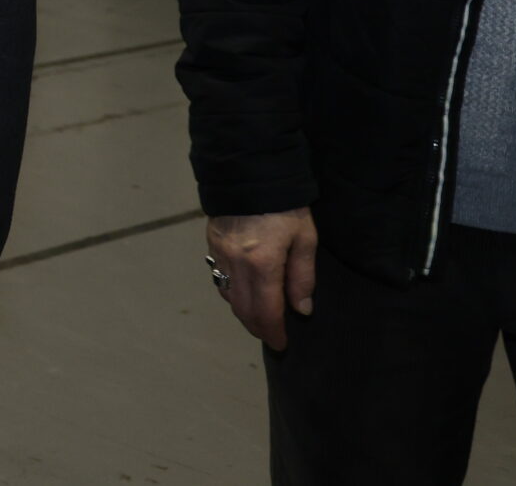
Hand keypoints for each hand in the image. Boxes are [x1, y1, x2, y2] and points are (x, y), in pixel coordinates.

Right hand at [207, 207, 317, 349]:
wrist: (250, 172)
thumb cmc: (286, 206)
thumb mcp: (305, 239)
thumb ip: (302, 277)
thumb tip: (301, 310)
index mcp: (262, 264)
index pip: (265, 311)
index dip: (274, 332)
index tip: (282, 344)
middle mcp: (235, 264)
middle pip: (242, 308)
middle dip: (257, 327)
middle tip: (272, 337)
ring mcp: (219, 254)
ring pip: (227, 296)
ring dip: (243, 312)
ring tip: (259, 318)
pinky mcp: (211, 244)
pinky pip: (218, 278)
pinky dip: (231, 293)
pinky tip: (243, 293)